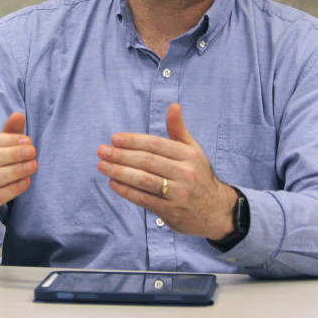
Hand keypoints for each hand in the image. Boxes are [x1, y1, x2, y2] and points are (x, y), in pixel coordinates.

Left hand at [96, 103, 235, 239]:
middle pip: (147, 161)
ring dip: (119, 172)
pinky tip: (113, 183)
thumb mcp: (193, 151)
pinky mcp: (171, 211)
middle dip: (121, 155)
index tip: (114, 138)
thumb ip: (178, 130)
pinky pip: (144, 199)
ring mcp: (179, 193)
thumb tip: (173, 105)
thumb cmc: (198, 175)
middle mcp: (185, 173)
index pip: (156, 144)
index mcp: (189, 155)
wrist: (216, 211)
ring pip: (143, 180)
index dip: (133, 141)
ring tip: (102, 166)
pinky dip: (127, 191)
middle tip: (102, 151)